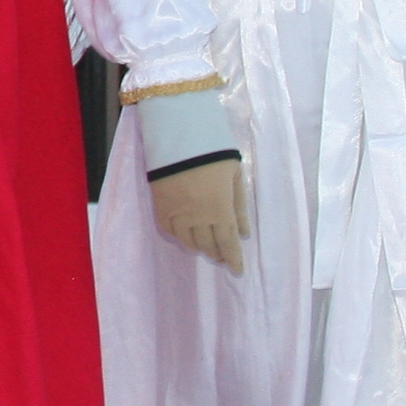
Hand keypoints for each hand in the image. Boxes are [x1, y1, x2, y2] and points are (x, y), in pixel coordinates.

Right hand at [149, 153, 248, 275]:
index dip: (233, 259)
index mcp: (219, 208)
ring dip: (200, 248)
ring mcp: (177, 212)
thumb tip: (245, 233)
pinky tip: (188, 237)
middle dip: (219, 254)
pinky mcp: (161, 206)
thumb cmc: (214, 153)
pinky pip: (170, 231)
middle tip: (224, 257)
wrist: (179, 135)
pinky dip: (181, 238)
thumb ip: (240, 206)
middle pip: (208, 245)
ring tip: (208, 247)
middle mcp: (198, 216)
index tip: (238, 271)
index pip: (228, 242)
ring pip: (188, 242)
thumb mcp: (235, 176)